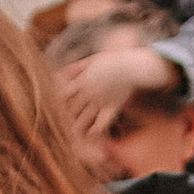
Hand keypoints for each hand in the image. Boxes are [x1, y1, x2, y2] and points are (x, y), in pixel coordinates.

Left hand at [60, 42, 180, 151]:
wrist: (131, 67)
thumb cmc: (113, 61)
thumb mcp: (92, 60)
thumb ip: (77, 67)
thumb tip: (63, 72)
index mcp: (83, 81)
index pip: (65, 95)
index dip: (63, 100)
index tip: (64, 104)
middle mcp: (90, 93)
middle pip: (73, 108)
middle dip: (69, 115)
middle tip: (67, 121)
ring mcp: (101, 102)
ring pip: (84, 118)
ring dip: (78, 126)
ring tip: (75, 133)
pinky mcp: (112, 107)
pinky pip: (102, 122)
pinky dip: (96, 130)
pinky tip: (92, 134)